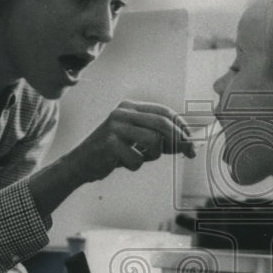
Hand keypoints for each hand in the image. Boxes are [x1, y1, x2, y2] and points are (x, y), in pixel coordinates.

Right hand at [68, 100, 195, 180]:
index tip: (191, 142)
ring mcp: (115, 127)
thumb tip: (188, 143)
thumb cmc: (113, 152)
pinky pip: (138, 159)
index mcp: (130, 107)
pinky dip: (135, 165)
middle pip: (163, 124)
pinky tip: (122, 163)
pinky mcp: (110, 144)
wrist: (81, 162)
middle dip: (179, 140)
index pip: (164, 112)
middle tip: (188, 153)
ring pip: (154, 141)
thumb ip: (160, 138)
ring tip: (140, 157)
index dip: (181, 126)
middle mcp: (123, 112)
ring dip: (153, 155)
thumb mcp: (137, 140)